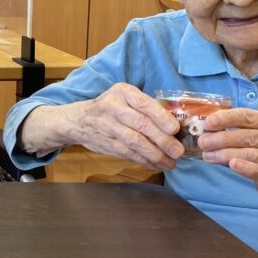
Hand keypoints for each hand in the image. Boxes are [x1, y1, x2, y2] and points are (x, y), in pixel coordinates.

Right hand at [68, 83, 183, 170]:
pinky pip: (128, 154)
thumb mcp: (125, 98)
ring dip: (155, 154)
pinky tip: (157, 165)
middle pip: (140, 125)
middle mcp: (113, 107)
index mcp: (122, 92)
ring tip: (171, 162)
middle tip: (178, 151)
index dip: (160, 116)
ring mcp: (107, 126)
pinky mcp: (105, 143)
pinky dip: (144, 161)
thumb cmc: (111, 107)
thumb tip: (176, 126)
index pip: (143, 103)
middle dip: (162, 140)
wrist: (79, 120)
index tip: (174, 129)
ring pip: (134, 142)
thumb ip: (145, 107)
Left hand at [198, 108, 257, 195]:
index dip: (227, 118)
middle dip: (222, 138)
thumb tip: (207, 127)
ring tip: (208, 155)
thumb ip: (240, 126)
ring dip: (226, 154)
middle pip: (249, 136)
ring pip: (252, 154)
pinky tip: (231, 165)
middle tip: (203, 141)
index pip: (249, 116)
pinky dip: (244, 167)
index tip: (208, 122)